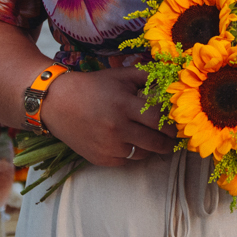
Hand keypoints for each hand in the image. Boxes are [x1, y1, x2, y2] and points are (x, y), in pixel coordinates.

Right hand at [41, 67, 175, 165]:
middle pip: (155, 142)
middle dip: (169, 142)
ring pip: (142, 154)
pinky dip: (131, 153)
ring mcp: (108, 146)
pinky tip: (131, 142)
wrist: (58, 102)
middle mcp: (117, 128)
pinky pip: (125, 160)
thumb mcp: (121, 75)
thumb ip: (147, 76)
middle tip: (174, 140)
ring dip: (151, 149)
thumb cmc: (93, 86)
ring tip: (155, 141)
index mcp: (124, 105)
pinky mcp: (100, 158)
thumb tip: (171, 80)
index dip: (172, 125)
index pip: (159, 120)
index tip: (178, 125)